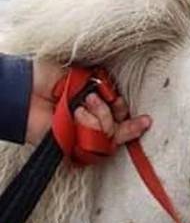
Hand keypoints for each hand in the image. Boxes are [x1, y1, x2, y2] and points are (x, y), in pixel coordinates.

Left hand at [26, 61, 151, 147]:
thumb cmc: (46, 78)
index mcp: (90, 106)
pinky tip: (79, 113)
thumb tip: (118, 98)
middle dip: (128, 125)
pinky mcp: (71, 145)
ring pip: (109, 137)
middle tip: (131, 116)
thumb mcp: (81, 76)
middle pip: (118, 133)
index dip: (125, 113)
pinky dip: (91, 125)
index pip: (117, 117)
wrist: (25, 89)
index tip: (128, 107)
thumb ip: (101, 86)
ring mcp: (80, 135)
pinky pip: (94, 142)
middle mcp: (87, 123)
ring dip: (102, 117)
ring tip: (83, 104)